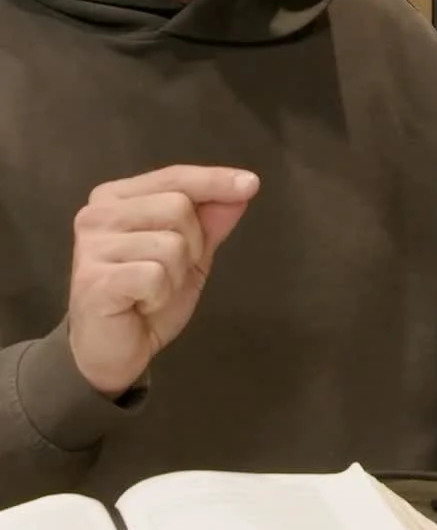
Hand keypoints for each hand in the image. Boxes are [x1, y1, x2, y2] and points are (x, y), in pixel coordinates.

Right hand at [68, 164, 259, 396]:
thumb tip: (242, 189)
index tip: (251, 184)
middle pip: (178, 206)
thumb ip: (211, 221)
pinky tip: (140, 305)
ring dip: (175, 276)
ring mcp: (92, 246)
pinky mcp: (94, 280)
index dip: (214, 180)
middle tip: (168, 273)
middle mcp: (98, 213)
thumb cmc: (147, 297)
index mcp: (117, 197)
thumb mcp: (190, 255)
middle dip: (192, 245)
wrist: (112, 353)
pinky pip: (155, 275)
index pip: (175, 176)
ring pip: (171, 244)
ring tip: (152, 292)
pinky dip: (160, 296)